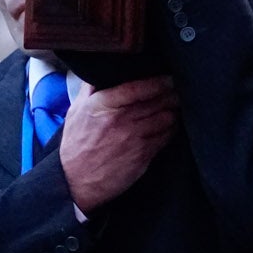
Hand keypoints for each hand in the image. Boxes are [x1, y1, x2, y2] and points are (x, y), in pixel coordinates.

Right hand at [59, 77, 178, 212]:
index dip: (158, 82)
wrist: (75, 180)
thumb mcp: (76, 112)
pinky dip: (171, 129)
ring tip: (175, 108)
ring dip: (173, 111)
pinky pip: (166, 136)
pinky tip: (170, 126)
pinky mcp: (143, 155)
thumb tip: (101, 72)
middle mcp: (122, 119)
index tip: (168, 79)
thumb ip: (90, 90)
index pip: (139, 87)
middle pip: (158, 101)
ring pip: (166, 118)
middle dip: (171, 95)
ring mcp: (135, 138)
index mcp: (104, 104)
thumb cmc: (76, 145)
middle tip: (176, 91)